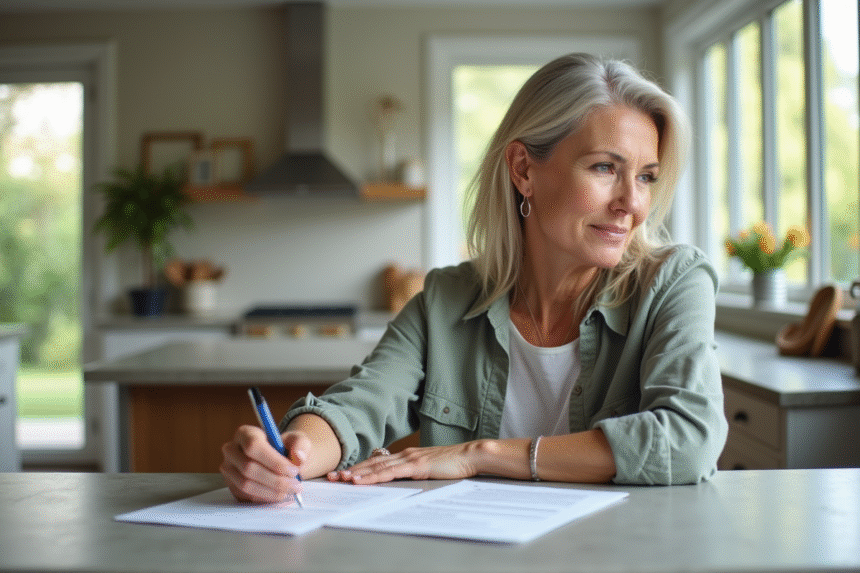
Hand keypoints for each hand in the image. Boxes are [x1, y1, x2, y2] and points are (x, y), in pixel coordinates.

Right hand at [220, 425, 308, 502]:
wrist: (281, 461)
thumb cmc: (287, 448)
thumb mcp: (298, 440)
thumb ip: (301, 445)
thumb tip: (298, 457)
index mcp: (245, 433)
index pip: (253, 445)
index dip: (274, 461)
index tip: (293, 470)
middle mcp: (232, 450)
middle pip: (248, 468)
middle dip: (275, 480)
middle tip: (295, 485)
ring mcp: (229, 469)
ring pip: (246, 484)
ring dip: (271, 491)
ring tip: (290, 490)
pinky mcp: (232, 486)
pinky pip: (246, 496)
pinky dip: (265, 498)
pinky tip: (279, 494)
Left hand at [327, 442, 485, 484]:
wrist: (470, 455)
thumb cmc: (453, 463)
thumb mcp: (430, 467)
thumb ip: (415, 470)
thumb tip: (403, 477)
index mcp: (407, 455)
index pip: (378, 461)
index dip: (360, 467)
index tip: (343, 472)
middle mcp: (404, 454)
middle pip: (372, 462)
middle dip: (351, 469)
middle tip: (332, 475)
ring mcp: (409, 458)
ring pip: (377, 466)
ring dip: (357, 473)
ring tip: (340, 478)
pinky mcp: (416, 466)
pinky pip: (389, 472)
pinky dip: (372, 476)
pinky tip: (361, 480)